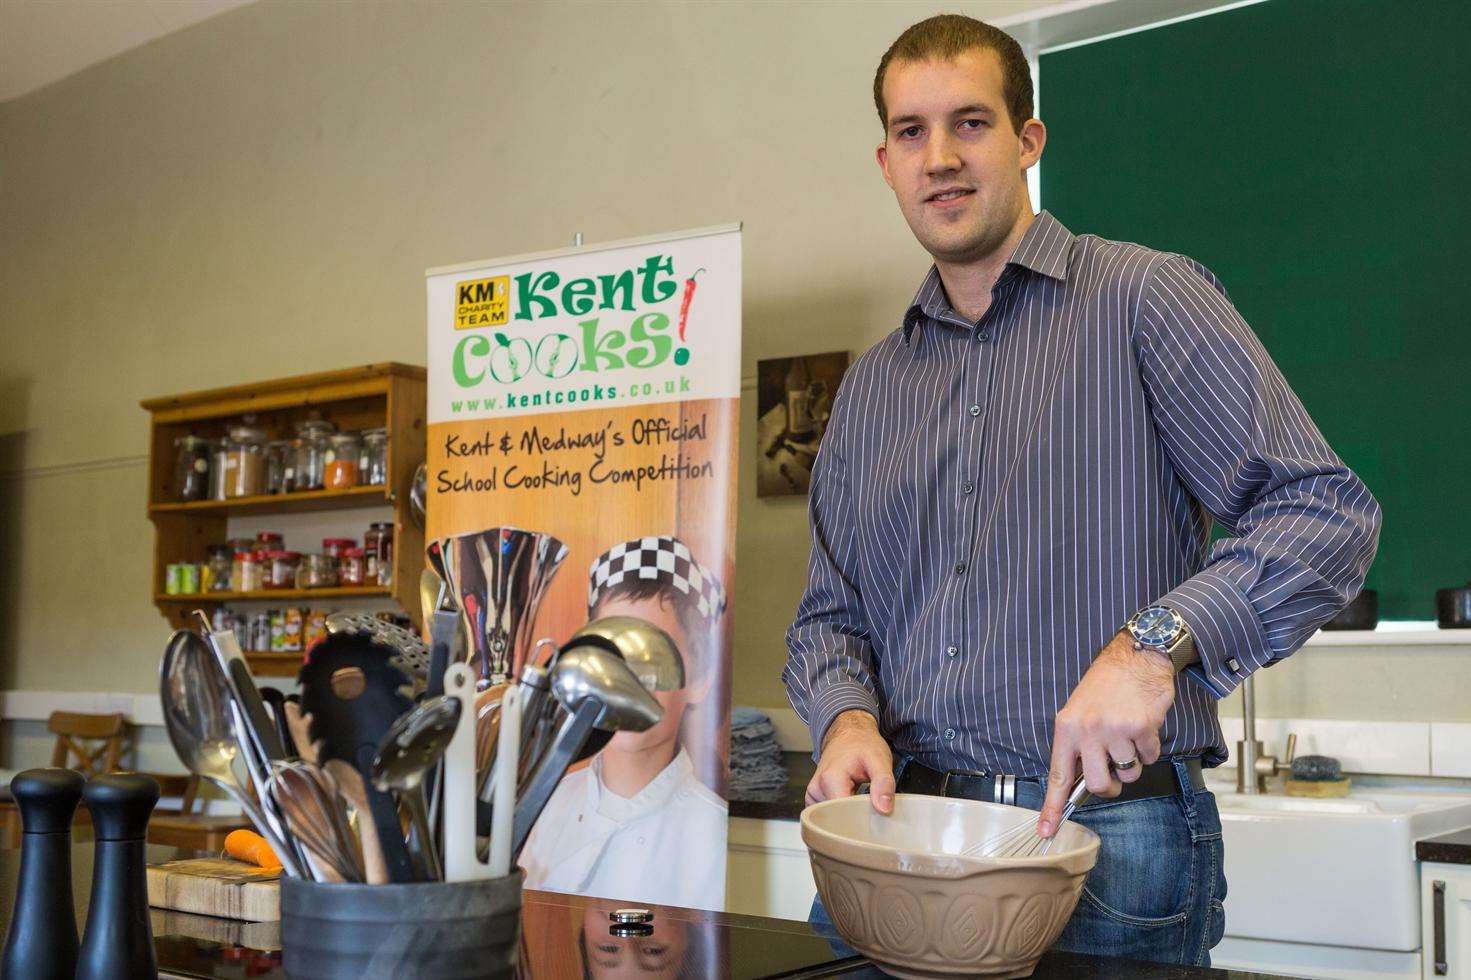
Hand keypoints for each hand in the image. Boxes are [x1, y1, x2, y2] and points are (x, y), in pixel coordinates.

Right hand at [806, 710, 895, 814]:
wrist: (848, 733)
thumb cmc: (862, 744)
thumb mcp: (879, 759)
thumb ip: (883, 783)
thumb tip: (884, 809)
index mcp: (830, 779)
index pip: (844, 816)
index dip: (862, 819)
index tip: (876, 816)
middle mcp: (817, 788)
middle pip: (837, 820)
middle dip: (856, 820)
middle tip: (872, 807)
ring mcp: (813, 794)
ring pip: (832, 819)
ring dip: (849, 816)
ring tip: (860, 800)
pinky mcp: (814, 798)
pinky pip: (827, 815)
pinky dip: (841, 813)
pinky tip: (851, 802)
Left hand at [1038, 631, 1174, 836]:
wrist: (1136, 656)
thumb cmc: (1106, 686)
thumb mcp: (1079, 711)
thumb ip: (1078, 745)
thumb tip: (1078, 782)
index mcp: (1066, 728)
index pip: (1057, 775)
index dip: (1051, 807)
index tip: (1046, 832)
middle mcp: (1087, 730)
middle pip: (1097, 784)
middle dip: (1111, 786)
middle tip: (1115, 773)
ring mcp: (1114, 729)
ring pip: (1128, 771)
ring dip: (1134, 761)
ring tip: (1129, 736)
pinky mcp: (1141, 727)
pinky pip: (1150, 756)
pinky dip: (1151, 747)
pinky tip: (1144, 726)